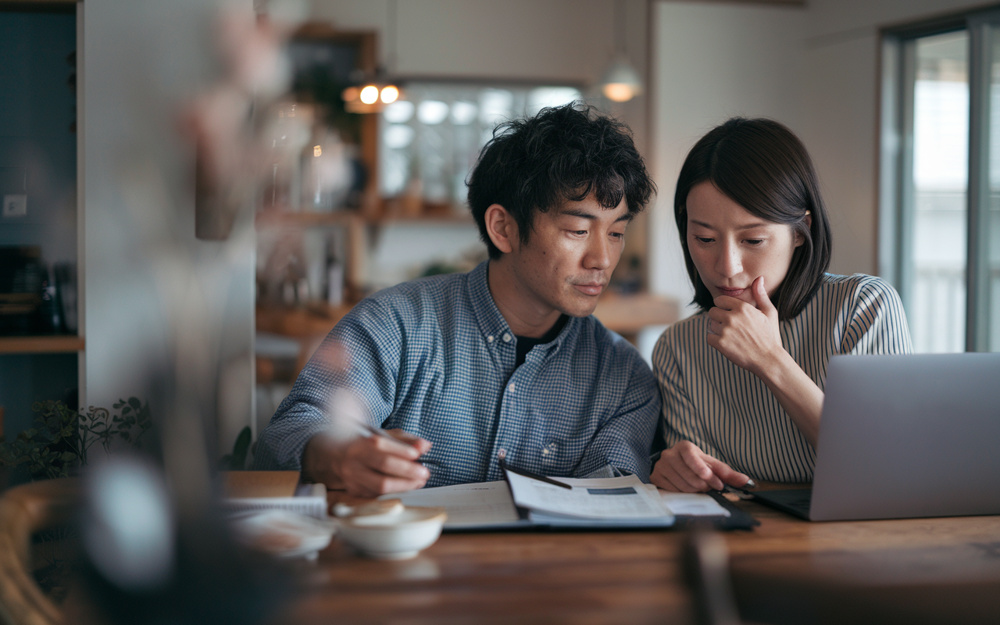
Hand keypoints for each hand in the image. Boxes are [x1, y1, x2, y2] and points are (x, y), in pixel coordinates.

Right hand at [303, 429, 431, 497]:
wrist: (333, 456)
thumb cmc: (362, 444)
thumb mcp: (382, 435)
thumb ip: (405, 440)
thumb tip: (425, 445)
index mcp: (360, 442)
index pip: (381, 446)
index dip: (401, 451)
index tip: (418, 454)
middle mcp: (354, 460)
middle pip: (383, 467)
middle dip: (407, 471)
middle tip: (424, 473)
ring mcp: (352, 478)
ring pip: (380, 486)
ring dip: (404, 485)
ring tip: (418, 481)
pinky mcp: (354, 491)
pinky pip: (377, 494)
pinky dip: (394, 491)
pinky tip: (405, 485)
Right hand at [651, 441, 750, 492]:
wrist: (676, 466)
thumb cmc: (697, 465)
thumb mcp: (712, 466)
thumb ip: (728, 473)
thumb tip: (746, 481)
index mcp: (684, 446)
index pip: (691, 456)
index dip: (702, 469)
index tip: (713, 481)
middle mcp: (669, 454)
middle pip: (688, 475)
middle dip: (703, 485)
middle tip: (709, 488)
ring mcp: (660, 465)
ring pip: (681, 485)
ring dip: (694, 491)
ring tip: (698, 488)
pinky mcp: (655, 477)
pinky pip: (672, 491)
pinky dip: (683, 494)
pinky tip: (686, 489)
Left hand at [706, 276, 782, 374]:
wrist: (768, 359)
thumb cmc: (770, 336)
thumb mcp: (769, 313)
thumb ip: (761, 295)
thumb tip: (759, 278)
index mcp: (743, 308)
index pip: (719, 300)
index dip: (722, 307)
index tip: (728, 313)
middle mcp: (732, 317)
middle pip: (712, 312)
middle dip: (718, 318)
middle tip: (730, 327)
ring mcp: (725, 331)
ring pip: (710, 325)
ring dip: (717, 330)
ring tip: (731, 336)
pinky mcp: (721, 344)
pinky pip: (709, 337)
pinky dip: (715, 341)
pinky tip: (727, 343)